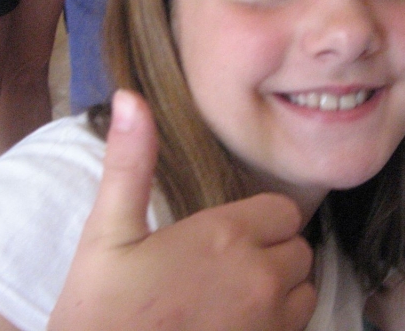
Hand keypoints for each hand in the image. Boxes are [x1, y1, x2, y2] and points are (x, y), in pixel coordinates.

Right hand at [48, 90, 316, 330]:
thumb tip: (129, 97)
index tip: (226, 233)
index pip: (282, 211)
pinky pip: (296, 328)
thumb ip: (129, 165)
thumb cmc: (100, 312)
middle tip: (224, 266)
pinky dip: (277, 324)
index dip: (258, 220)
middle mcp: (262, 279)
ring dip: (281, 290)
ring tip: (234, 297)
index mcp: (226, 237)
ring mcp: (270, 325)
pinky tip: (236, 325)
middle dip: (270, 253)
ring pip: (304, 291)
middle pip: (297, 250)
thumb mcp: (106, 235)